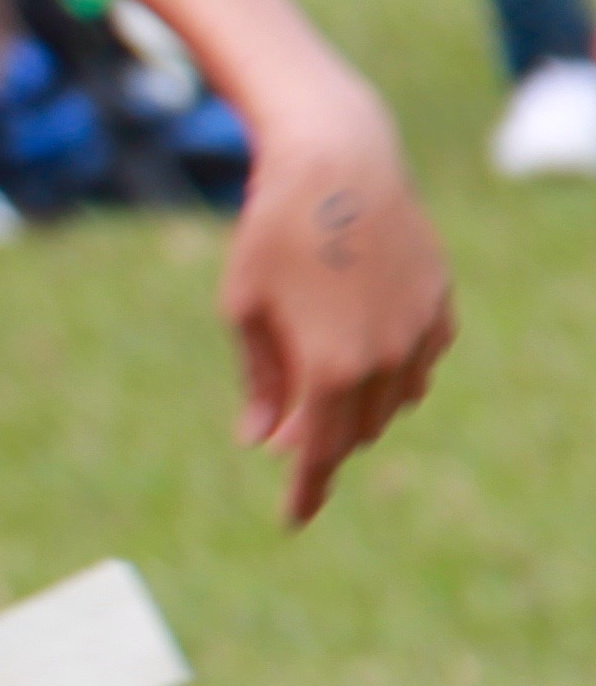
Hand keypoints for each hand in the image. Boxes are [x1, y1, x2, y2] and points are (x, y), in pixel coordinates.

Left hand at [221, 106, 450, 525]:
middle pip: (355, 433)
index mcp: (331, 368)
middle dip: (321, 441)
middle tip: (286, 434)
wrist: (339, 163)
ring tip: (320, 391)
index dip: (305, 492)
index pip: (319, 454)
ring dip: (358, 410)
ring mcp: (421, 331)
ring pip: (394, 403)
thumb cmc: (272, 233)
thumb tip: (261, 440)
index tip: (293, 522)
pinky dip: (393, 374)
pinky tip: (365, 357)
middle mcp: (387, 359)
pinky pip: (420, 363)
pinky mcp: (440, 303)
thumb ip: (259, 381)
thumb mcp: (244, 308)